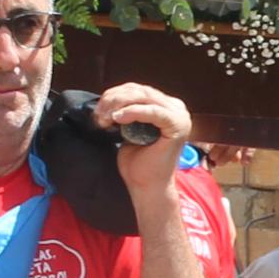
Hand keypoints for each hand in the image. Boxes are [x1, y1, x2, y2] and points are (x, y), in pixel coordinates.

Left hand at [94, 80, 192, 201]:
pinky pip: (153, 111)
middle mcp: (177, 108)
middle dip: (114, 99)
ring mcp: (180, 116)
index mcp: (168, 107)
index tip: (98, 111)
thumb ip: (127, 110)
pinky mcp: (178, 125)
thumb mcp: (130, 129)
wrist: (147, 187)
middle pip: (140, 91)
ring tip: (105, 119)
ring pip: (144, 97)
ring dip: (119, 105)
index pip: (139, 90)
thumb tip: (110, 96)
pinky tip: (117, 118)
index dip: (115, 95)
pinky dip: (133, 112)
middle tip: (98, 115)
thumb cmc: (138, 163)